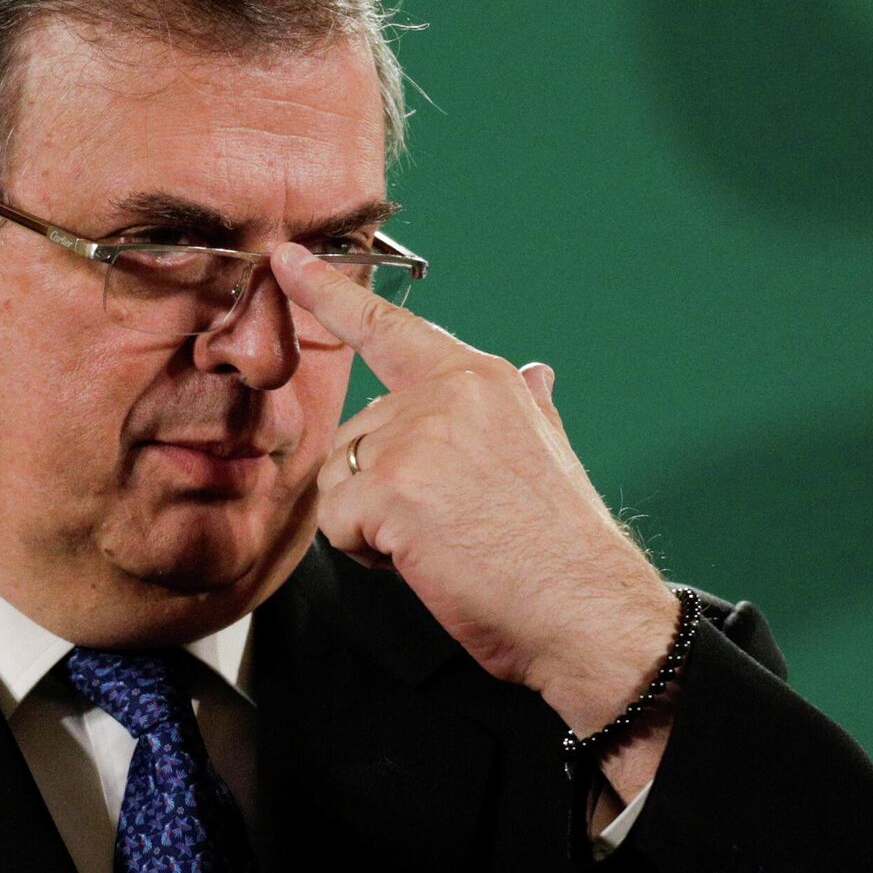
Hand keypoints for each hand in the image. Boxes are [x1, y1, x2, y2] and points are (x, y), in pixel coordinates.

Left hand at [271, 243, 679, 749]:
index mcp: (482, 380)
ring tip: (440, 544)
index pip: (390, 326)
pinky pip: (336, 523)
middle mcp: (447, 395)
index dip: (328, 293)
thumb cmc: (564, 549)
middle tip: (445, 525)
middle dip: (378, 489)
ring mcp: (416, 438)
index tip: (283, 260)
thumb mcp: (550, 454)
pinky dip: (366, 553)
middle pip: (353, 435)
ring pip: (338, 478)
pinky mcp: (392, 489)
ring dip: (370, 523)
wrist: (589, 612)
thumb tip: (538, 375)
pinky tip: (423, 561)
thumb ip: (527, 407)